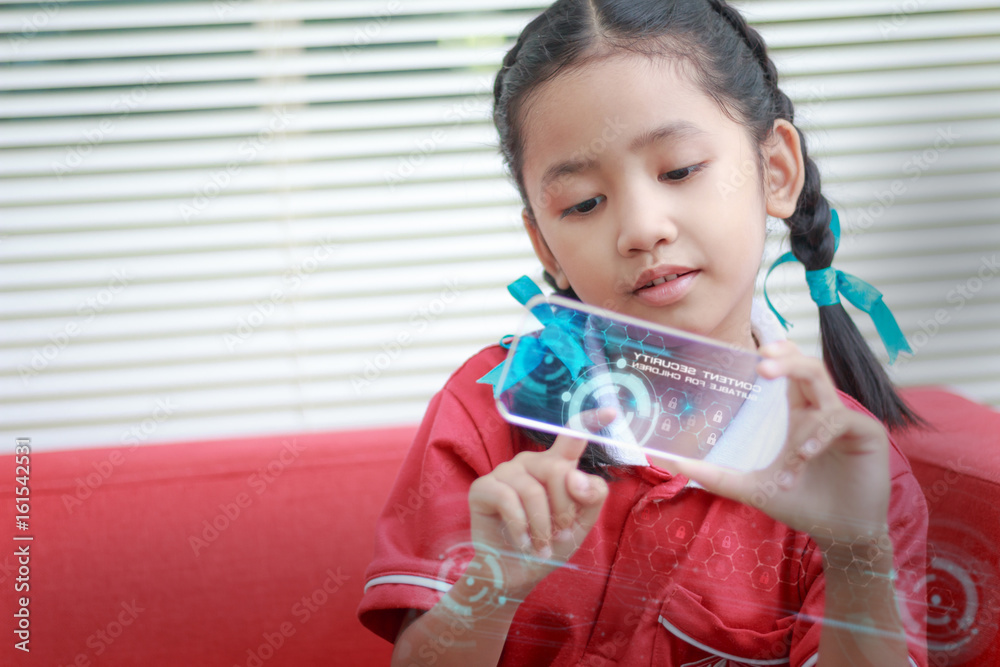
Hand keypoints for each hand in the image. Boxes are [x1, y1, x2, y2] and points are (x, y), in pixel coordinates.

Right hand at [468, 416, 611, 596]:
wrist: (516, 573)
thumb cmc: (549, 545)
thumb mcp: (580, 524)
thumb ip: (591, 497)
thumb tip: (577, 478)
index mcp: (556, 466)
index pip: (573, 437)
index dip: (591, 421)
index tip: (613, 411)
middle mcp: (530, 462)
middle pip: (557, 470)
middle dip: (564, 509)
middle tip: (560, 534)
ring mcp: (504, 472)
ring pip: (533, 490)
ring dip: (542, 526)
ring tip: (541, 545)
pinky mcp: (483, 487)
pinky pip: (507, 499)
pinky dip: (520, 526)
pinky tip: (522, 541)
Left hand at [653, 341, 892, 549]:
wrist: (840, 535)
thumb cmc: (801, 504)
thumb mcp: (753, 488)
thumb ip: (716, 475)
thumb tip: (673, 463)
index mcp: (801, 415)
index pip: (791, 370)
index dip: (780, 355)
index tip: (757, 350)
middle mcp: (824, 411)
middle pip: (809, 367)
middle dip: (788, 360)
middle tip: (763, 364)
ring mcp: (847, 421)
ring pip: (825, 391)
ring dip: (805, 417)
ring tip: (796, 453)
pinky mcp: (867, 435)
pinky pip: (841, 422)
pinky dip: (821, 436)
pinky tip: (806, 456)